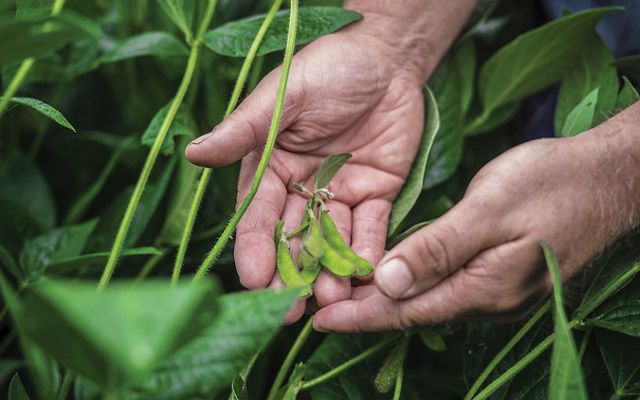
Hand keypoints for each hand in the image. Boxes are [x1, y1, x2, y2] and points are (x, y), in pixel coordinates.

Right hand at [186, 28, 426, 321]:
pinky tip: (366, 276)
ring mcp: (338, 194)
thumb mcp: (281, 96)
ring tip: (330, 298)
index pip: (257, 215)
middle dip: (290, 274)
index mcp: (270, 168)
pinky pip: (370, 229)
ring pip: (330, 241)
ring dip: (330, 271)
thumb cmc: (326, 68)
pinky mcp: (375, 195)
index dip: (255, 247)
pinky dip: (368, 252)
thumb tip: (193, 154)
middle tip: (289, 310)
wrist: (385, 57)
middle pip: (292, 239)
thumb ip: (244, 130)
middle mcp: (300, 188)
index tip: (252, 279)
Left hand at [314, 111, 639, 331]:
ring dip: (386, 296)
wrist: (606, 178)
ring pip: (427, 298)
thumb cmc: (551, 185)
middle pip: (414, 311)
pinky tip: (393, 271)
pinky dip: (412, 280)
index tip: (319, 321)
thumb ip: (438, 249)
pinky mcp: (500, 273)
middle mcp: (487, 299)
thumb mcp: (490, 209)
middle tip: (320, 304)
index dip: (360, 316)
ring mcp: (496, 289)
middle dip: (366, 310)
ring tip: (345, 290)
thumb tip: (388, 284)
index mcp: (482, 288)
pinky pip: (444, 284)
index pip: (407, 312)